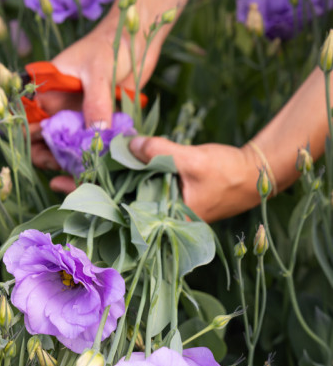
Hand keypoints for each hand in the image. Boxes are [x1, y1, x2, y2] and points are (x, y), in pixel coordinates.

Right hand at [31, 18, 160, 192]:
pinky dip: (95, 156)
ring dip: (75, 161)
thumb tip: (97, 132)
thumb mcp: (100, 70)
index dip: (32, 141)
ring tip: (89, 167)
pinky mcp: (97, 125)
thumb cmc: (111, 44)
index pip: (28, 121)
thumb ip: (97, 100)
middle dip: (54, 158)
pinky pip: (91, 147)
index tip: (48, 153)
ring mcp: (78, 118)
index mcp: (47, 92)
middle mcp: (59, 108)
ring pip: (67, 149)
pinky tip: (104, 162)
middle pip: (45, 143)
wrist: (137, 39)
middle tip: (72, 166)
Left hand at [128, 137, 262, 221]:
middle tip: (115, 158)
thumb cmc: (227, 171)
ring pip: (150, 192)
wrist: (256, 172)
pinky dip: (154, 175)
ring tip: (127, 157)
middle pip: (140, 200)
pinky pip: (160, 187)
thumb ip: (160, 152)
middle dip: (129, 180)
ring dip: (140, 175)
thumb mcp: (191, 159)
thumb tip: (130, 144)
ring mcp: (177, 211)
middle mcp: (172, 220)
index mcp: (173, 220)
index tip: (108, 169)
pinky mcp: (182, 200)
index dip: (120, 189)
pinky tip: (145, 160)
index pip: (136, 208)